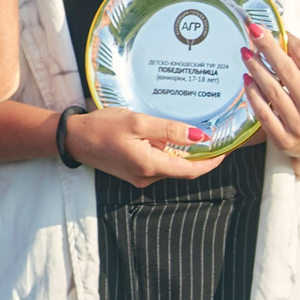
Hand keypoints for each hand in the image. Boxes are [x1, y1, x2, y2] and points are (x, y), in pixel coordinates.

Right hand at [63, 108, 225, 187]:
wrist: (71, 138)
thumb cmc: (101, 128)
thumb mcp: (137, 122)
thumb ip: (169, 130)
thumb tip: (200, 136)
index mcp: (151, 166)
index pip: (192, 170)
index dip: (213, 161)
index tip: (228, 148)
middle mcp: (147, 177)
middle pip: (183, 169)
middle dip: (201, 155)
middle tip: (215, 135)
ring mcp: (139, 176)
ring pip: (170, 166)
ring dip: (182, 152)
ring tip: (192, 130)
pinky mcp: (132, 172)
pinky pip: (157, 164)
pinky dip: (167, 152)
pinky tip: (167, 136)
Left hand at [244, 23, 299, 180]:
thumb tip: (287, 42)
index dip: (288, 41)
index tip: (273, 27)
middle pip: (286, 71)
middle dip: (268, 48)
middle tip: (253, 31)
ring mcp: (298, 126)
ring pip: (271, 91)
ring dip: (256, 68)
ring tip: (245, 52)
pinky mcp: (283, 140)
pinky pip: (263, 113)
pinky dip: (252, 95)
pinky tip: (245, 79)